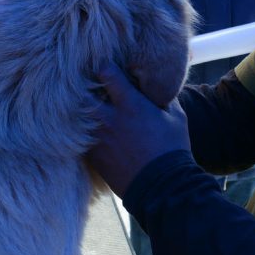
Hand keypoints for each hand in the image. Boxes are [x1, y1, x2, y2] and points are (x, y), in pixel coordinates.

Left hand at [87, 63, 190, 196]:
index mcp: (130, 104)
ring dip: (83, 110)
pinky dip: (84, 130)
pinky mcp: (93, 155)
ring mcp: (98, 137)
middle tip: (91, 87)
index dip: (105, 67)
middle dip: (85, 87)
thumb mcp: (176, 117)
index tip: (106, 68)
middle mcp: (109, 117)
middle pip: (83, 92)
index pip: (106, 72)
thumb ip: (164, 96)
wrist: (163, 187)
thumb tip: (159, 83)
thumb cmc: (172, 149)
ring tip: (90, 108)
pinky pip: (79, 136)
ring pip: (78, 115)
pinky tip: (91, 130)